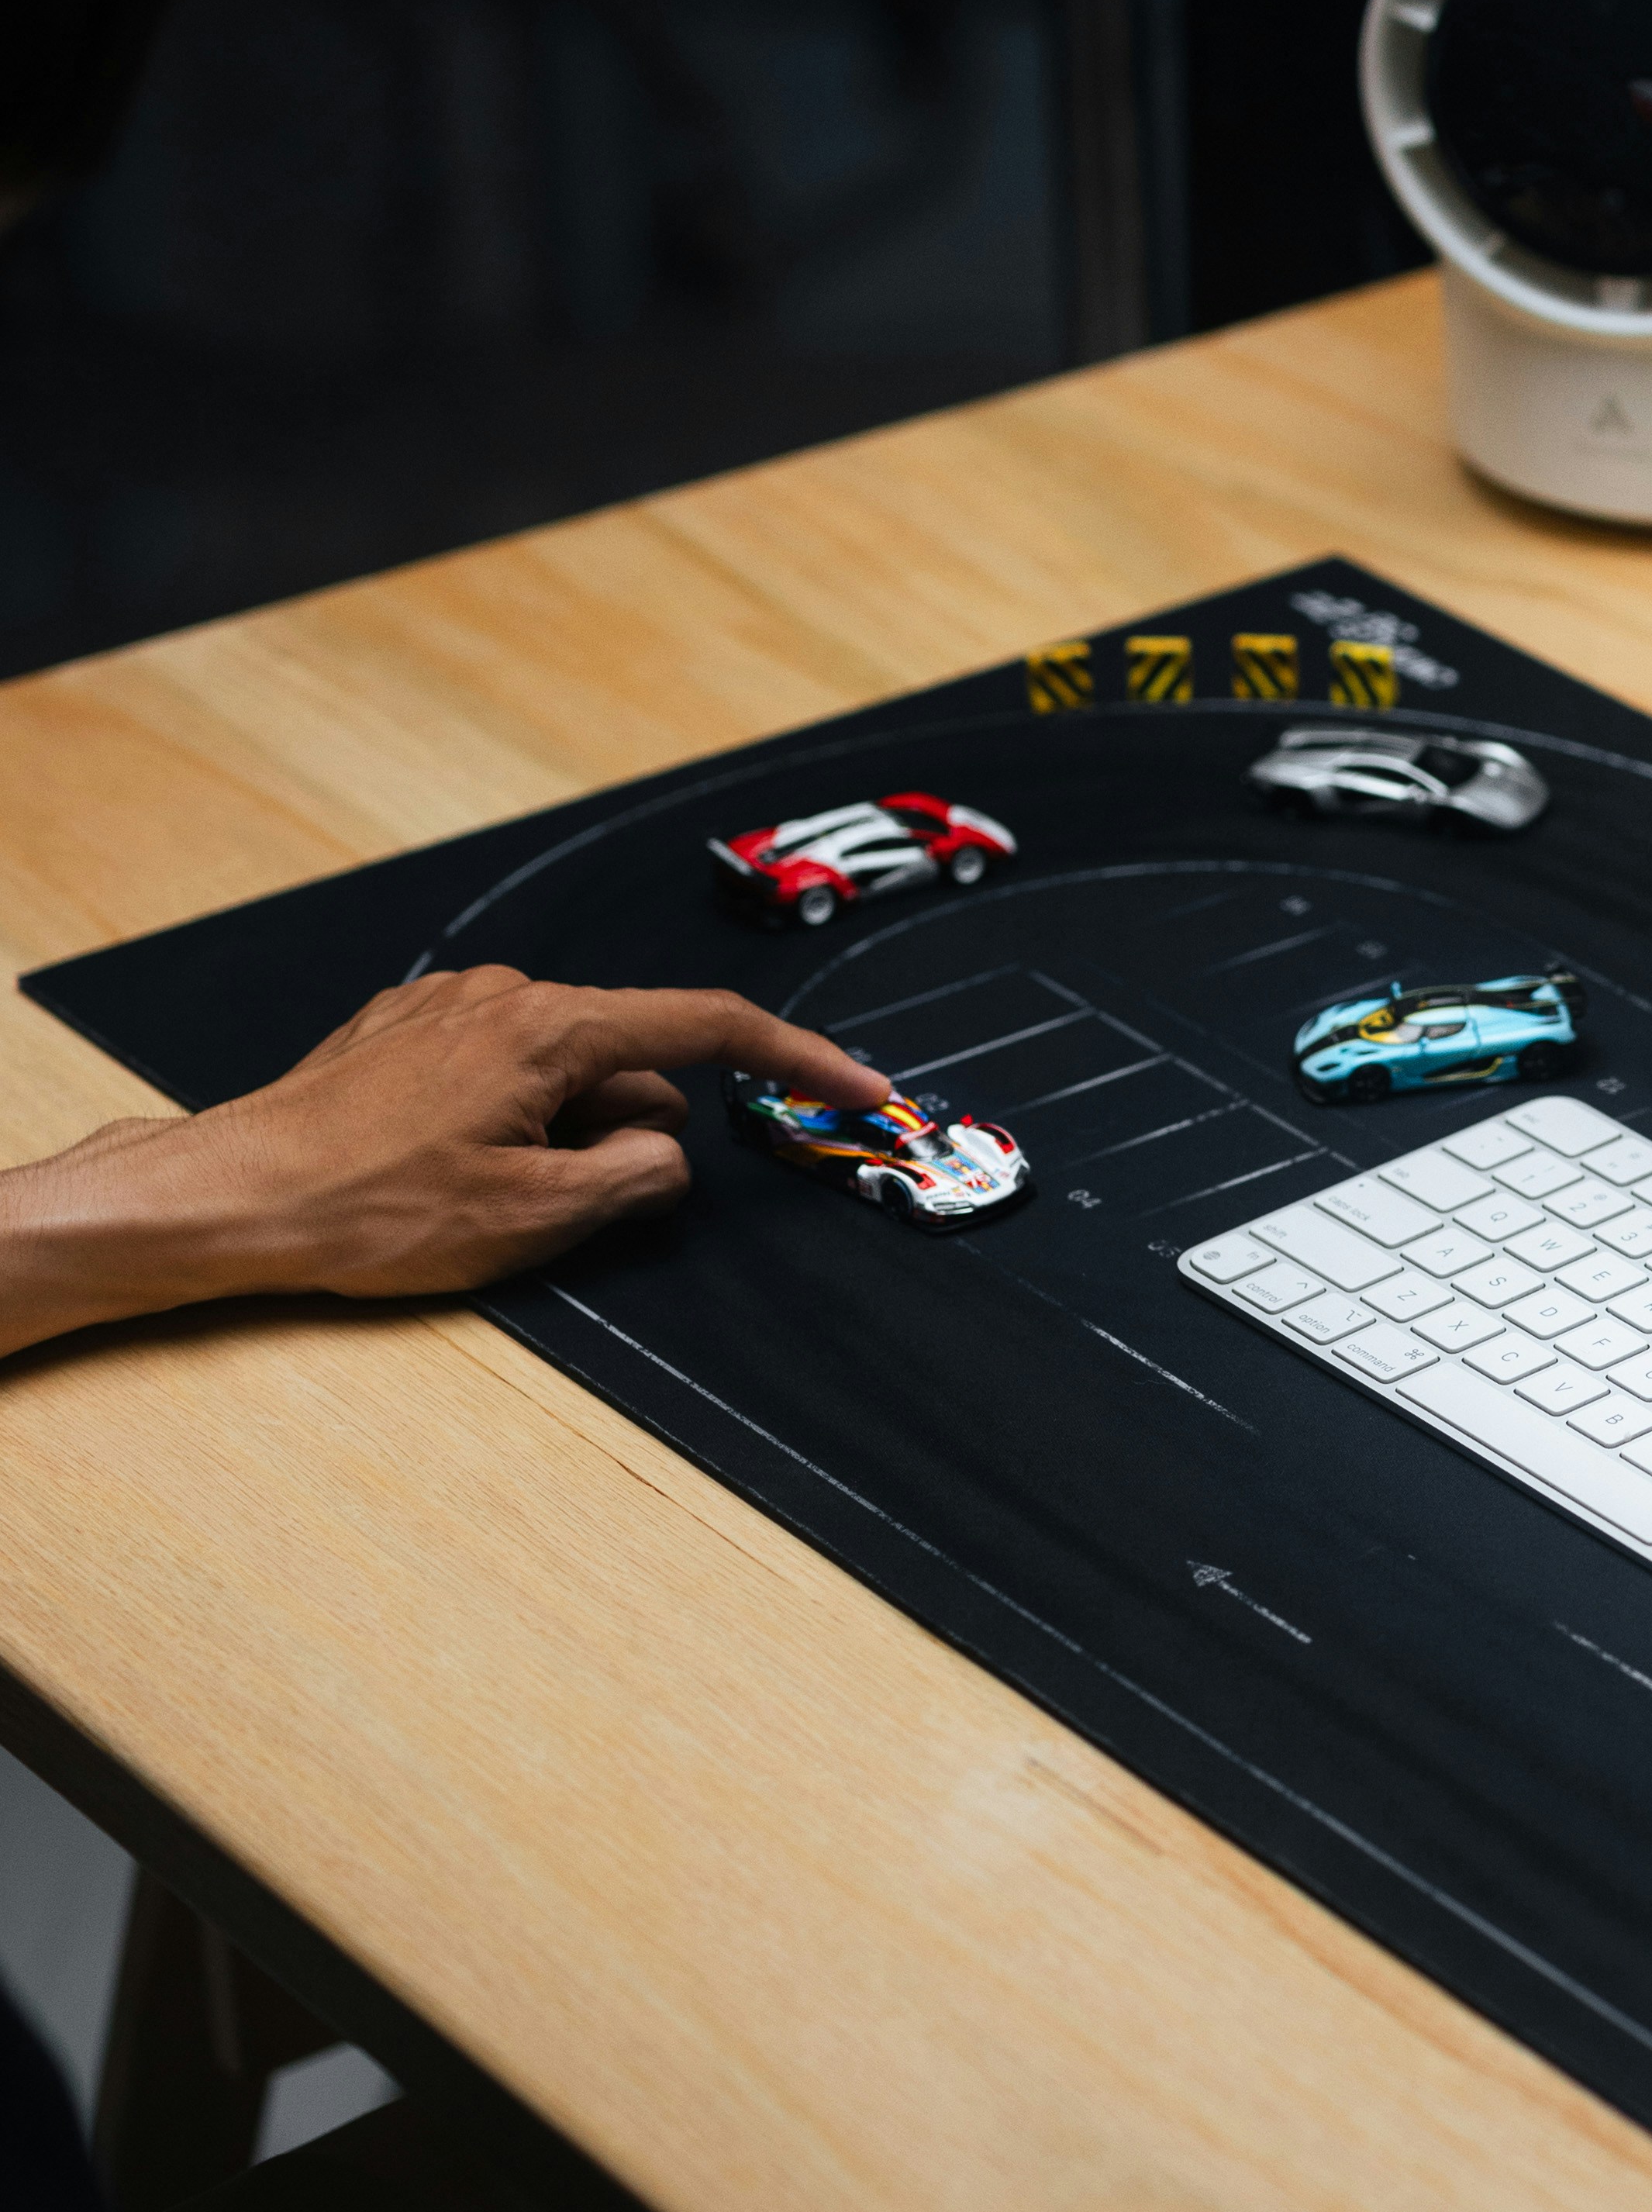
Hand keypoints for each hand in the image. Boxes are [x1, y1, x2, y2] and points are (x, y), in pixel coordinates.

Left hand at [0, 964, 887, 1356]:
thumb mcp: (532, 1217)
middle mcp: (502, 994)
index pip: (706, 1028)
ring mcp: (447, 1007)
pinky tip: (443, 1175)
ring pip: (559, 1074)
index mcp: (548, 1027)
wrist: (231, 1197)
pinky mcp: (403, 1035)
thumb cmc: (372, 1210)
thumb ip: (631, 1178)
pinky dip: (508, 1124)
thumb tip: (664, 1154)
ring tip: (479, 1202)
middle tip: (563, 1213)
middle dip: (628, 1137)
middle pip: (625, 1063)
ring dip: (559, 1137)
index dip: (799, 1058)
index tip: (860, 1086)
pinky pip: (499, 1073)